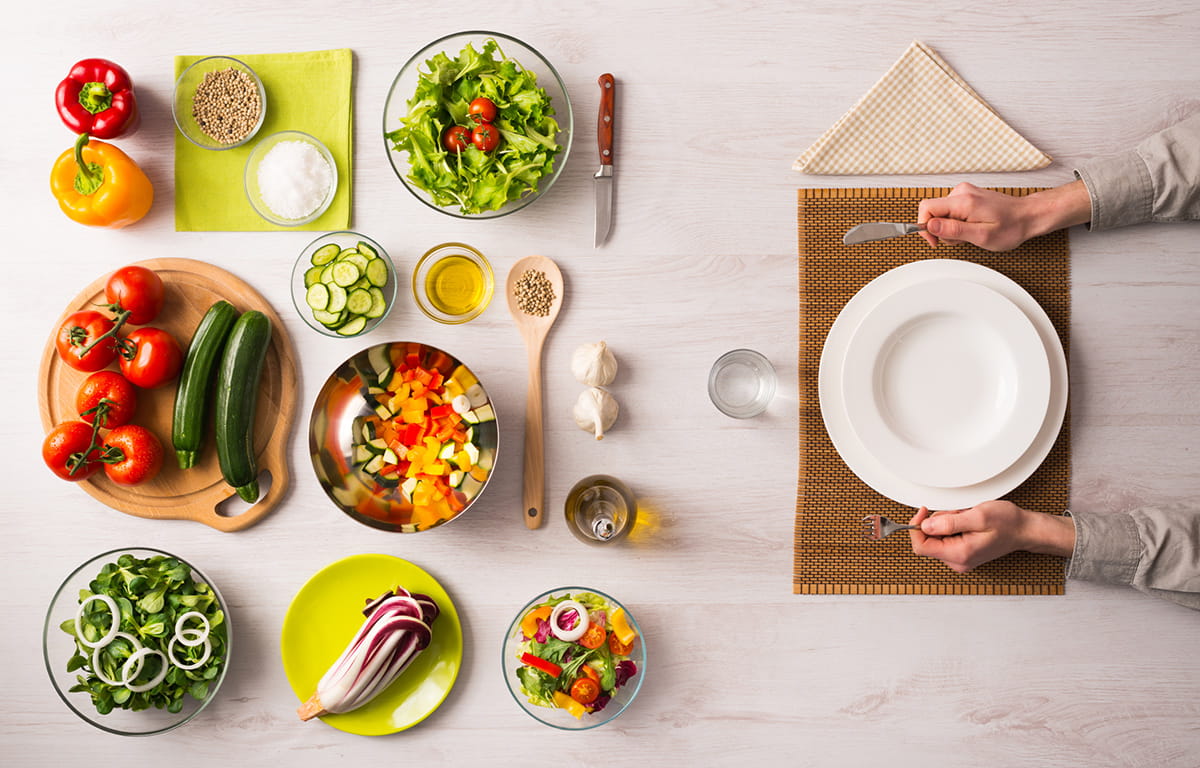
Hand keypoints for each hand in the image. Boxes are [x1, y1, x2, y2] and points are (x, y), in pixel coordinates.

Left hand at [908, 501, 1075, 572]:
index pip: (921, 546)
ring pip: (937, 538)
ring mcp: (960, 559)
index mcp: (959, 554)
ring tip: (967, 518)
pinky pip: (946, 538)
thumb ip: (950, 522)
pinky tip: (968, 523)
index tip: (923, 512)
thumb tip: (925, 525)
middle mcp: (958, 561)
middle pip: (928, 540)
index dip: (916, 526)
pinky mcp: (962, 553)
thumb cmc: (1007, 523)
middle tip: (958, 514)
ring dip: (947, 523)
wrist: (1024, 530)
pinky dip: (953, 526)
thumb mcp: (978, 516)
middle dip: (938, 522)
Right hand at [917, 180, 1090, 250]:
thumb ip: (953, 230)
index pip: (926, 207)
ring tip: (971, 232)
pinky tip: (972, 226)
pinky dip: (957, 222)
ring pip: (941, 213)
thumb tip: (930, 226)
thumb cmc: (1011, 227)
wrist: (1028, 216)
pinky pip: (950, 211)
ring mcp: (964, 192)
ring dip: (951, 228)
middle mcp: (961, 192)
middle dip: (942, 230)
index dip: (925, 227)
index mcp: (963, 201)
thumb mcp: (981, 236)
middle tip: (962, 238)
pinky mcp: (967, 195)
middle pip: (933, 212)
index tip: (935, 241)